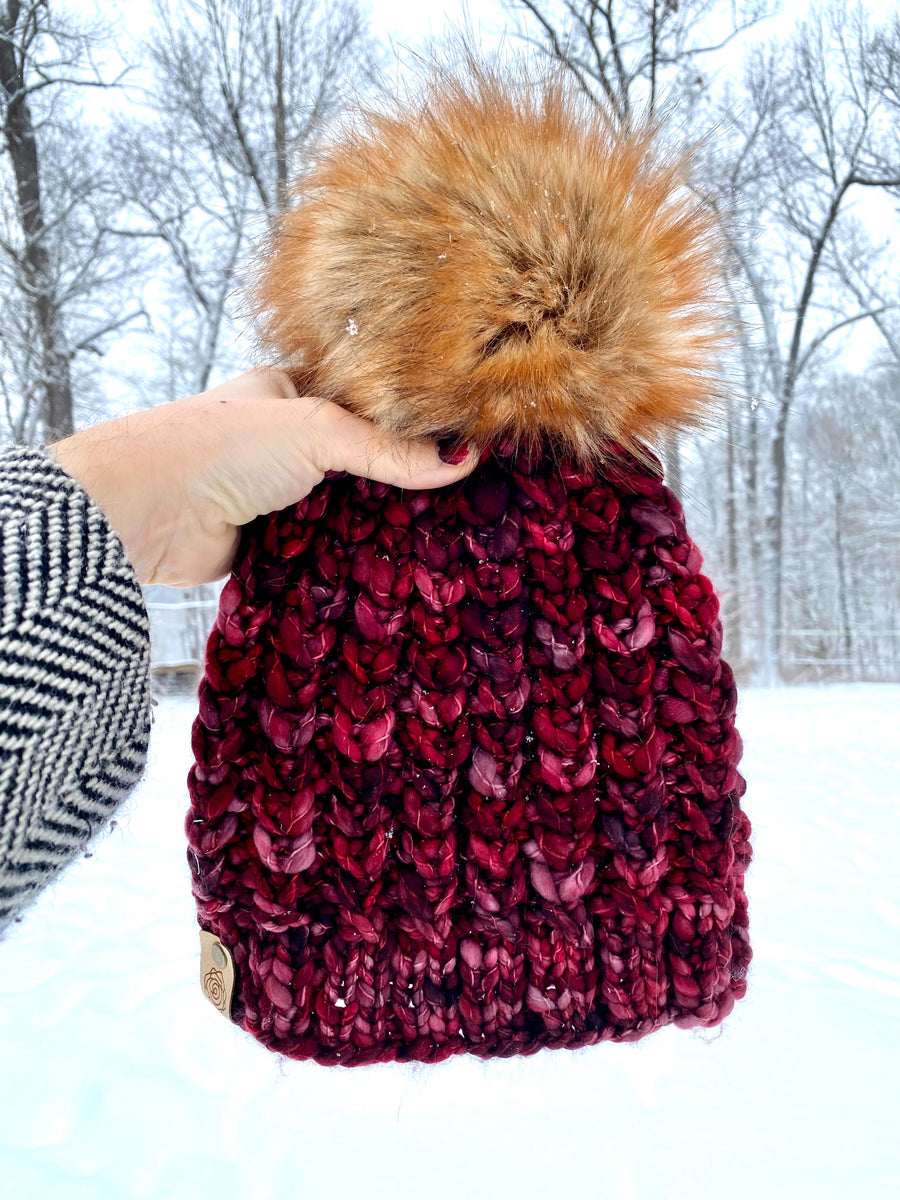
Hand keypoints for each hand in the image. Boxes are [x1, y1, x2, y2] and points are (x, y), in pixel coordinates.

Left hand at [47, 368, 476, 587]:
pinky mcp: (273, 545)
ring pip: (347, 509)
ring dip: (380, 523)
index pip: (369, 403)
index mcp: (293, 395)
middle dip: (404, 480)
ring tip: (447, 536)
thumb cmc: (219, 445)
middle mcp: (287, 443)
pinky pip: (327, 550)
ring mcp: (279, 495)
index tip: (466, 440)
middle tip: (468, 496)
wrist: (147, 511)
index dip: (414, 420)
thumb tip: (461, 460)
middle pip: (362, 461)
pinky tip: (397, 566)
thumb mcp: (316, 432)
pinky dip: (353, 558)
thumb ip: (388, 450)